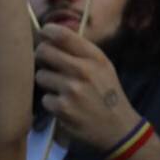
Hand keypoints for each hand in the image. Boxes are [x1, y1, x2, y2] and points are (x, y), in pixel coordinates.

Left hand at [33, 25, 139, 151]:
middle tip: (47, 63)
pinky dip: (52, 104)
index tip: (44, 35)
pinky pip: (44, 99)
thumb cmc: (107, 93)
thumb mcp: (103, 67)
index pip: (62, 35)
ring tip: (62, 90)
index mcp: (94, 57)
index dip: (46, 32)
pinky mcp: (62, 108)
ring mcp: (72, 89)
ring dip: (47, 83)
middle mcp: (83, 70)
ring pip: (41, 75)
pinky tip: (65, 107)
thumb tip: (49, 35)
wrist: (118, 128)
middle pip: (43, 51)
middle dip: (41, 57)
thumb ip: (80, 51)